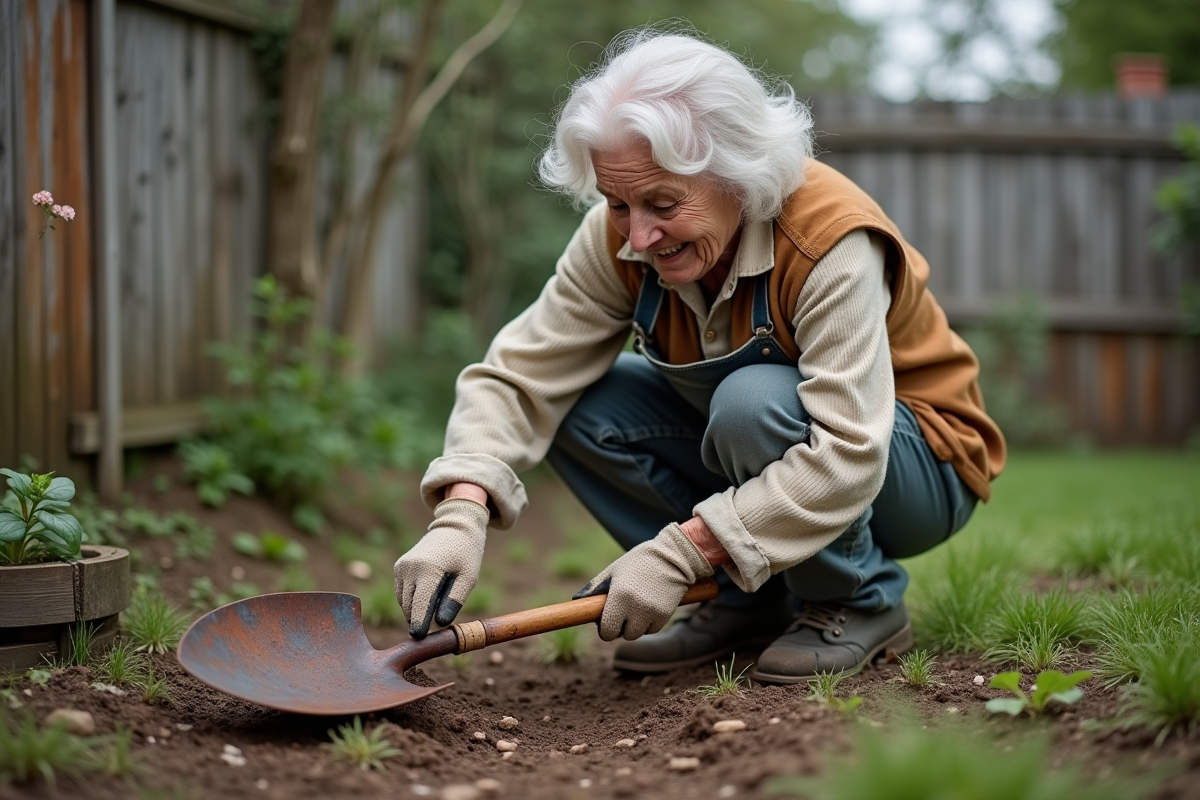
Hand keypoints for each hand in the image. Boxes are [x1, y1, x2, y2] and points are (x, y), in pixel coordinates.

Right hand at [394, 497, 489, 637]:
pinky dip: (413, 601)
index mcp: (427, 569)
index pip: (419, 604)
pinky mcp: (398, 567)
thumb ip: (454, 600)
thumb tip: (441, 623)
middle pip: (409, 606)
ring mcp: (401, 567)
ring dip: (416, 610)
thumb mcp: (468, 578)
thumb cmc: (465, 554)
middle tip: (435, 631)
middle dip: (420, 619)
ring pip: (404, 601)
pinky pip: (402, 593)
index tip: (418, 639)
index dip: (419, 624)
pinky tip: (429, 596)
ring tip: (438, 603)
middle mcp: (409, 567)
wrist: (454, 528)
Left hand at [574, 522, 714, 640]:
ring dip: (634, 626)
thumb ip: (595, 587)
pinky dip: (648, 624)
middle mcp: (635, 608)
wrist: (674, 557)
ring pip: (637, 634)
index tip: (606, 622)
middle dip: (619, 627)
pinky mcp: (665, 615)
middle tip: (622, 613)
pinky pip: (652, 630)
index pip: (607, 631)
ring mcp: (651, 613)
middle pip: (622, 635)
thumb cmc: (639, 561)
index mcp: (619, 596)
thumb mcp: (614, 570)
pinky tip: (649, 606)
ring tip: (636, 608)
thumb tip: (577, 602)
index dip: (605, 629)